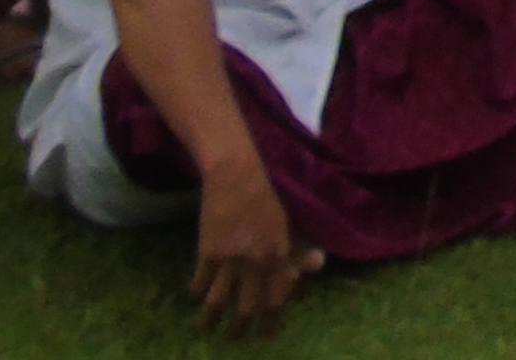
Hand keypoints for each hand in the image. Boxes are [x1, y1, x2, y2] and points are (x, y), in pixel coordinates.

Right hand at [188, 154, 316, 334]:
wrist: (236, 176)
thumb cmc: (265, 199)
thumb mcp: (287, 224)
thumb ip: (299, 249)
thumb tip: (317, 267)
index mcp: (279, 254)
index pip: (277, 298)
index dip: (270, 320)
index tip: (265, 335)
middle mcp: (256, 260)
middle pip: (247, 307)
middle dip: (240, 328)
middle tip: (234, 338)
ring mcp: (230, 258)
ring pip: (219, 302)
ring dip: (212, 320)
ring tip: (208, 329)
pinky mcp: (207, 251)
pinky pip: (200, 283)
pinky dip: (198, 292)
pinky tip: (198, 296)